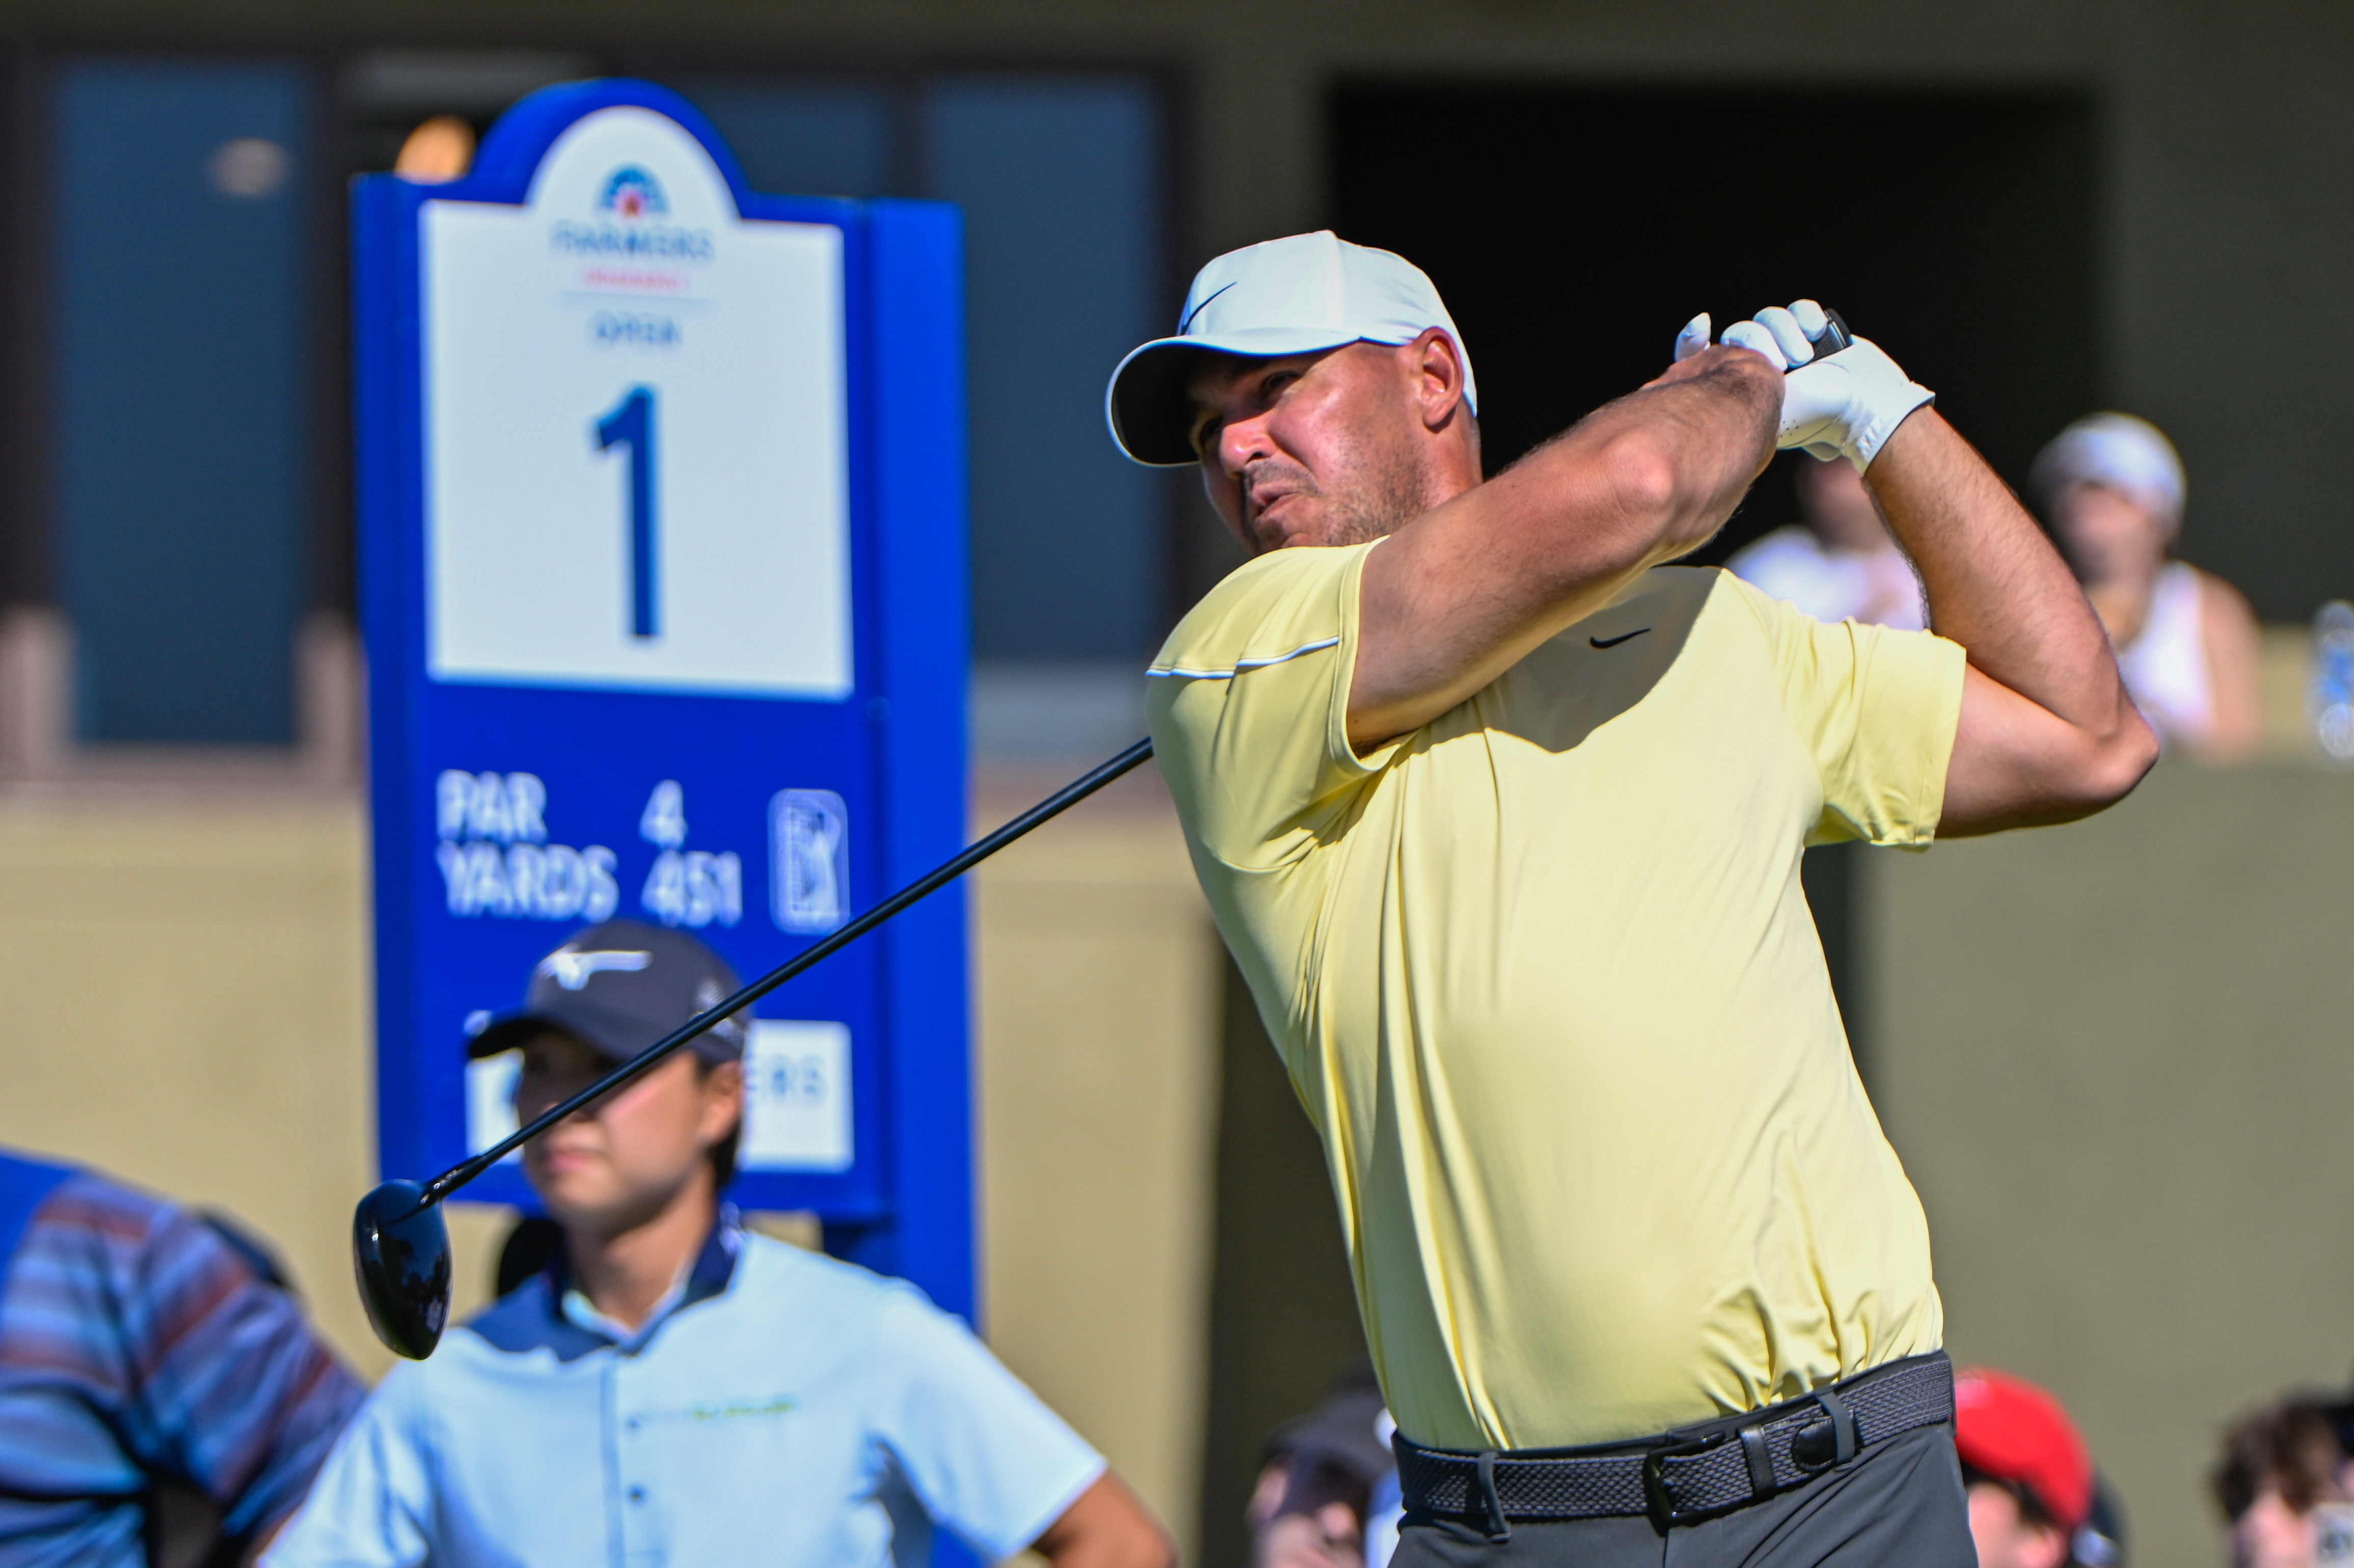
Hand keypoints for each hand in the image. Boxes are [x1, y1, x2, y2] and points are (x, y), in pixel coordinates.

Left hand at [1673, 302, 1933, 469]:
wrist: (1864, 411)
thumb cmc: (1822, 425)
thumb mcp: (1774, 426)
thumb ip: (1748, 424)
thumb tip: (1716, 440)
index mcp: (1746, 385)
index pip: (1707, 358)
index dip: (1694, 342)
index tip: (1701, 327)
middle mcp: (1764, 361)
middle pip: (1739, 333)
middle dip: (1754, 340)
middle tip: (1777, 363)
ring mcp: (1789, 344)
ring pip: (1768, 318)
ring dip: (1784, 330)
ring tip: (1803, 357)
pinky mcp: (1813, 331)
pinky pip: (1799, 309)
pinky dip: (1805, 316)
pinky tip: (1816, 332)